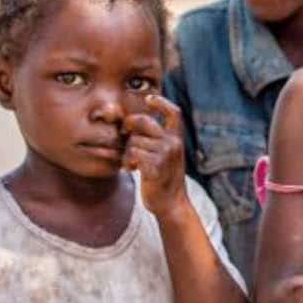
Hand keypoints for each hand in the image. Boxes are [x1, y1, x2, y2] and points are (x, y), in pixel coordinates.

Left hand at [125, 94, 188, 214]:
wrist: (171, 203)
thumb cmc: (163, 178)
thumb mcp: (165, 154)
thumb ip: (153, 138)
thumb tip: (129, 123)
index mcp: (177, 138)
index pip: (173, 112)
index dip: (160, 102)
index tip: (149, 99)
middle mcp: (173, 143)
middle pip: (144, 121)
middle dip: (130, 126)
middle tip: (125, 135)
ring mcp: (165, 155)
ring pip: (134, 141)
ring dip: (128, 152)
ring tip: (133, 163)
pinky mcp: (155, 167)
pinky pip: (133, 154)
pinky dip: (128, 162)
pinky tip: (132, 169)